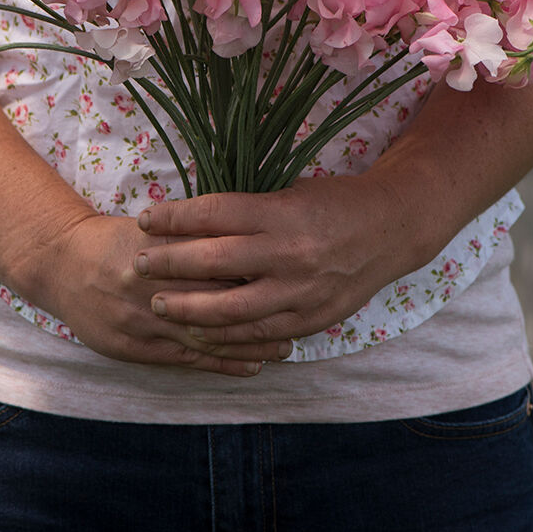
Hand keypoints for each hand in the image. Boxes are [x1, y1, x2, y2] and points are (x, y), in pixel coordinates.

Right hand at [32, 212, 293, 375]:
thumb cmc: (117, 239)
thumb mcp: (154, 228)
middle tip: (297, 319)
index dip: (253, 275)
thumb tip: (251, 235)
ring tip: (282, 348)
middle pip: (213, 304)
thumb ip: (194, 234)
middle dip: (258, 315)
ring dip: (247, 346)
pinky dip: (220, 364)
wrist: (61, 264)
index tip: (287, 280)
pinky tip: (250, 366)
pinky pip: (184, 359)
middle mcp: (149, 287)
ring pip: (203, 337)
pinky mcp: (132, 347)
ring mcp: (140, 321)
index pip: (213, 265)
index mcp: (157, 251)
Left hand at [132, 175, 422, 348]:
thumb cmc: (333, 202)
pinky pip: (259, 336)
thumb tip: (187, 222)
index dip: (174, 218)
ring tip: (160, 306)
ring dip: (189, 310)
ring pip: (232, 310)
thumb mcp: (289, 193)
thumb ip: (245, 212)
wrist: (392, 228)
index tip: (145, 220)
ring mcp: (301, 291)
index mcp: (282, 213)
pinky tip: (199, 335)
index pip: (214, 214)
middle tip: (140, 265)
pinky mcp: (311, 318)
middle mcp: (290, 253)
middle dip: (170, 265)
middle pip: (215, 262)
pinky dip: (226, 338)